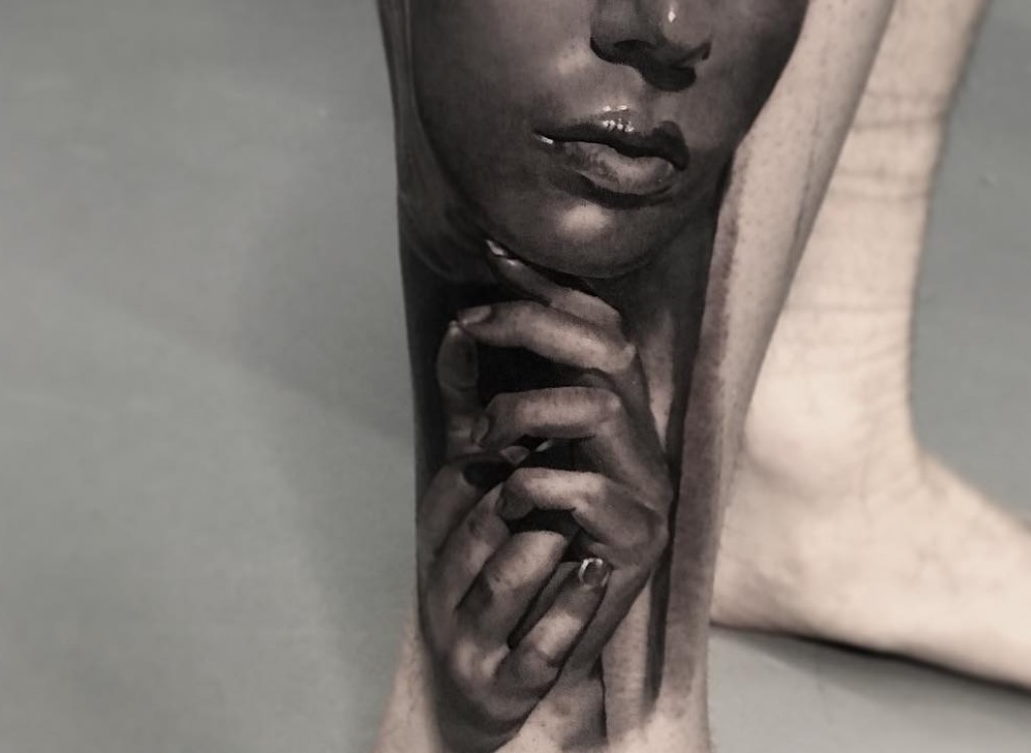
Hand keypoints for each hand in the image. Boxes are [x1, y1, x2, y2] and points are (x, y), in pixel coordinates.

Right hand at [417, 448, 610, 749]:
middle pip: (479, 528)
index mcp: (434, 544)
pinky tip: (596, 573)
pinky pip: (538, 650)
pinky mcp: (507, 687)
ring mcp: (470, 644)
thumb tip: (460, 338)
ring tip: (579, 524)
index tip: (544, 435)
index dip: (502, 454)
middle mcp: (442, 593)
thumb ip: (470, 426)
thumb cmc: (486, 577)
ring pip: (502, 584)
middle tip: (575, 469)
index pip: (457, 483)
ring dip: (543, 546)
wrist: (482, 691)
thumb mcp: (473, 507)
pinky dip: (569, 612)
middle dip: (527, 496)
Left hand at [455, 243, 673, 670]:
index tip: (496, 254)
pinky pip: (593, 490)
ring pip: (602, 404)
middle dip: (535, 322)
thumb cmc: (512, 533)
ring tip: (484, 434)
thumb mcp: (482, 452)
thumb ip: (470, 392)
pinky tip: (509, 490)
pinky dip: (539, 480)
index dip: (550, 286)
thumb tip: (458, 327)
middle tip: (474, 324)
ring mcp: (648, 486)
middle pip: (609, 344)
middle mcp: (641, 436)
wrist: (531, 639)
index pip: (598, 324)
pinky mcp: (642, 542)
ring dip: (528, 406)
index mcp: (613, 408)